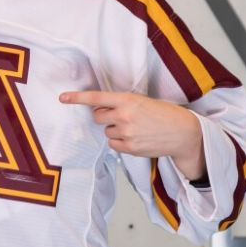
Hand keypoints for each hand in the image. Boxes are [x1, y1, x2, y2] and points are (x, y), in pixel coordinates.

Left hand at [59, 90, 205, 179]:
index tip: (62, 97)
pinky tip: (136, 138)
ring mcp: (127, 133)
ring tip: (135, 128)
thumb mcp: (142, 101)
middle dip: (104, 116)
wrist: (183, 133)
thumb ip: (121, 103)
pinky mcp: (130, 148)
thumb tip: (101, 108)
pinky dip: (121, 142)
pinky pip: (114, 144)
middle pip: (97, 116)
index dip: (77, 98)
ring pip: (107, 131)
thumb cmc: (163, 113)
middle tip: (120, 116)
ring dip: (115, 129)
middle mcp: (124, 116)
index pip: (96, 98)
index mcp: (127, 100)